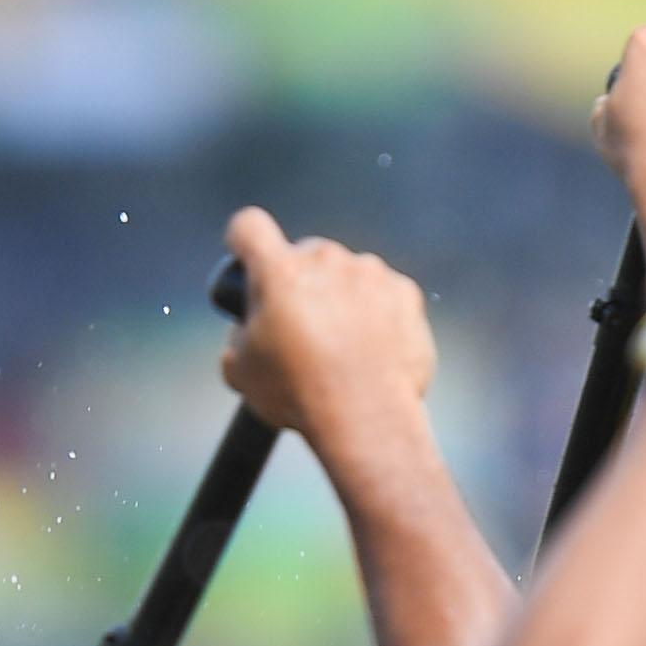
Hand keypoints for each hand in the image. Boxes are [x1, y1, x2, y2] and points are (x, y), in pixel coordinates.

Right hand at [212, 213, 438, 452]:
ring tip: (343, 347)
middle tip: (303, 328)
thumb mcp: (240, 371)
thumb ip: (240, 335)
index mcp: (279, 272)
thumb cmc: (297, 395)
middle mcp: (326, 260)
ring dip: (342, 298)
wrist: (366, 418)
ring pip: (347, 274)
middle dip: (301, 283)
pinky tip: (373, 349)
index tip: (248, 260)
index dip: (244, 242)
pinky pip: (384, 293)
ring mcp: (370, 273)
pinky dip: (378, 313)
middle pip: (305, 255)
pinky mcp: (405, 292)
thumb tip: (249, 329)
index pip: (249, 227)